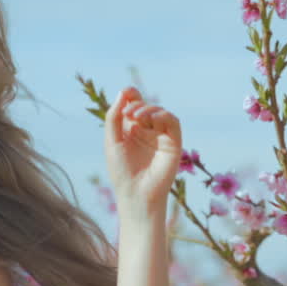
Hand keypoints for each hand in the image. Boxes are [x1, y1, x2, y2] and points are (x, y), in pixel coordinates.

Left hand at [103, 86, 182, 219]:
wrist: (136, 193)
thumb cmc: (122, 171)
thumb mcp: (112, 140)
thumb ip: (114, 116)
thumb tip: (124, 92)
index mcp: (131, 130)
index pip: (134, 105)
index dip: (131, 95)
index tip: (127, 92)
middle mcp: (147, 131)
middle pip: (146, 106)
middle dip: (138, 105)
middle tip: (129, 114)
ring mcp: (161, 137)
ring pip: (160, 112)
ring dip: (148, 109)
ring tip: (136, 117)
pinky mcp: (174, 143)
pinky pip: (173, 122)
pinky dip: (163, 116)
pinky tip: (151, 120)